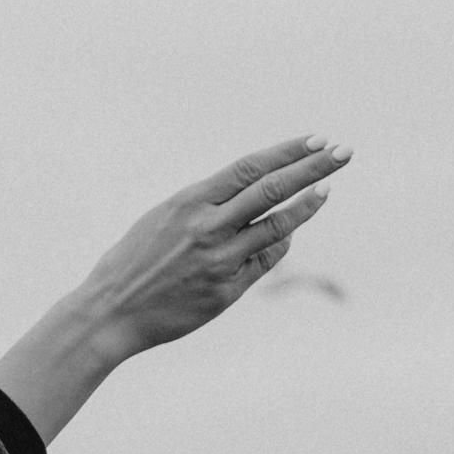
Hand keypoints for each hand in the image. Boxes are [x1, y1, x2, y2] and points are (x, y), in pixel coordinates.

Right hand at [0, 134, 350, 444]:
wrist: (110, 313)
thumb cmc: (133, 261)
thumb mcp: (163, 218)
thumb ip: (206, 206)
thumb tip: (254, 197)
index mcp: (189, 202)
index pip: (250, 168)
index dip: (287, 152)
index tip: (317, 140)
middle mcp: (207, 228)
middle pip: (273, 190)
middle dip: (313, 169)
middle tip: (343, 153)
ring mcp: (220, 261)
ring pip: (277, 227)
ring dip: (307, 207)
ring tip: (326, 191)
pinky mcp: (226, 291)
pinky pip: (264, 261)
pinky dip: (279, 244)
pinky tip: (287, 233)